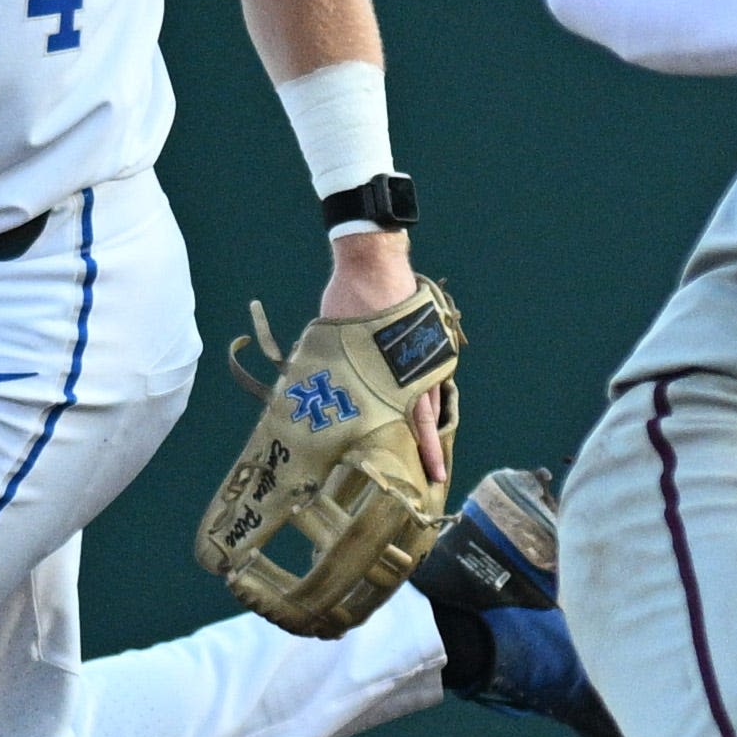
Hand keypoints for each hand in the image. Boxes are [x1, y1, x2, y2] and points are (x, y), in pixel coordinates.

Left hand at [321, 228, 446, 484]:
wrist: (373, 259)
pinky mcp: (425, 339)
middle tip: (435, 477)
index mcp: (397, 377)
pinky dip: (424, 391)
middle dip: (430, 448)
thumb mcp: (330, 342)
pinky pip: (427, 374)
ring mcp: (425, 353)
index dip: (425, 453)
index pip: (419, 424)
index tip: (432, 477)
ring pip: (432, 396)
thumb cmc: (349, 300)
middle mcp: (418, 370)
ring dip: (428, 421)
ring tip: (426, 448)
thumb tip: (301, 397)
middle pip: (430, 417)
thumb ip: (329, 373)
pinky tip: (416, 404)